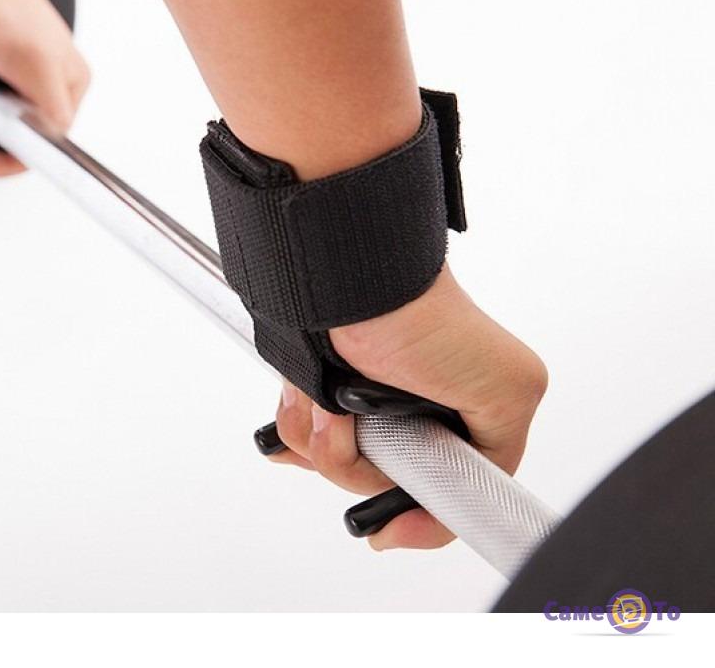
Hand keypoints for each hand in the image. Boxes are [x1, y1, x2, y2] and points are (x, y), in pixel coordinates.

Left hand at [270, 263, 547, 551]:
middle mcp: (408, 416)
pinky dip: (296, 424)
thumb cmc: (427, 319)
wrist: (350, 279)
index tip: (391, 525)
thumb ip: (502, 458)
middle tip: (357, 430)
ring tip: (331, 407)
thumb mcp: (509, 391)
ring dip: (326, 443)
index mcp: (458, 418)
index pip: (434, 498)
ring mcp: (359, 407)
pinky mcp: (316, 393)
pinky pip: (297, 440)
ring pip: (334, 467)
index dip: (411, 514)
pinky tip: (306, 400)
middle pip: (377, 486)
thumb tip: (467, 509)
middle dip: (358, 467)